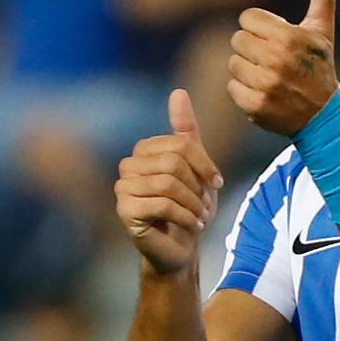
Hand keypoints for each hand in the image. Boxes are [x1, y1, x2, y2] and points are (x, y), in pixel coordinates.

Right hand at [115, 90, 223, 274]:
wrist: (181, 247)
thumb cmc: (188, 205)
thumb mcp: (196, 167)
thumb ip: (186, 132)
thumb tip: (178, 92)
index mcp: (143, 150)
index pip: (179, 144)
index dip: (204, 163)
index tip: (217, 182)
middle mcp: (127, 166)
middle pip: (173, 162)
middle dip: (197, 186)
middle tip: (205, 204)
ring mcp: (122, 189)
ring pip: (168, 184)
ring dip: (192, 203)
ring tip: (200, 216)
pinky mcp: (124, 212)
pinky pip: (161, 205)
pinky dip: (184, 216)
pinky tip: (192, 225)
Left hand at [228, 0, 339, 135]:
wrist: (324, 114)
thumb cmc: (319, 65)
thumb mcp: (321, 29)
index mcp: (289, 37)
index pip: (247, 18)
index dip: (259, 27)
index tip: (274, 39)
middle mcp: (276, 60)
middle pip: (237, 39)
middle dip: (251, 48)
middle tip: (270, 58)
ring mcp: (265, 84)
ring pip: (233, 63)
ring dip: (247, 69)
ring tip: (268, 75)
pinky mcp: (255, 105)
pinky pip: (232, 87)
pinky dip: (244, 90)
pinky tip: (263, 92)